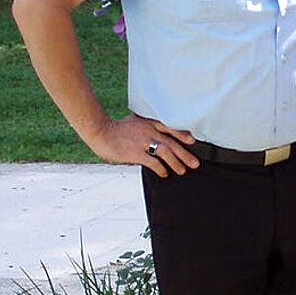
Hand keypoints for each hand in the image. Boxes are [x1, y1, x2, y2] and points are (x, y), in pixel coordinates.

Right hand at [81, 113, 198, 177]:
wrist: (100, 132)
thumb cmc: (118, 128)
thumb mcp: (136, 120)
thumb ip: (149, 124)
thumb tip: (162, 132)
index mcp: (149, 122)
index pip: (170, 127)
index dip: (182, 134)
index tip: (192, 141)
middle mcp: (148, 130)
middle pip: (172, 142)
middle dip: (185, 154)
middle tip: (195, 163)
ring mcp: (142, 141)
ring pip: (165, 152)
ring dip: (176, 163)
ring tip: (182, 171)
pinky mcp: (135, 153)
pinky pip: (153, 162)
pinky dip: (161, 168)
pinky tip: (164, 173)